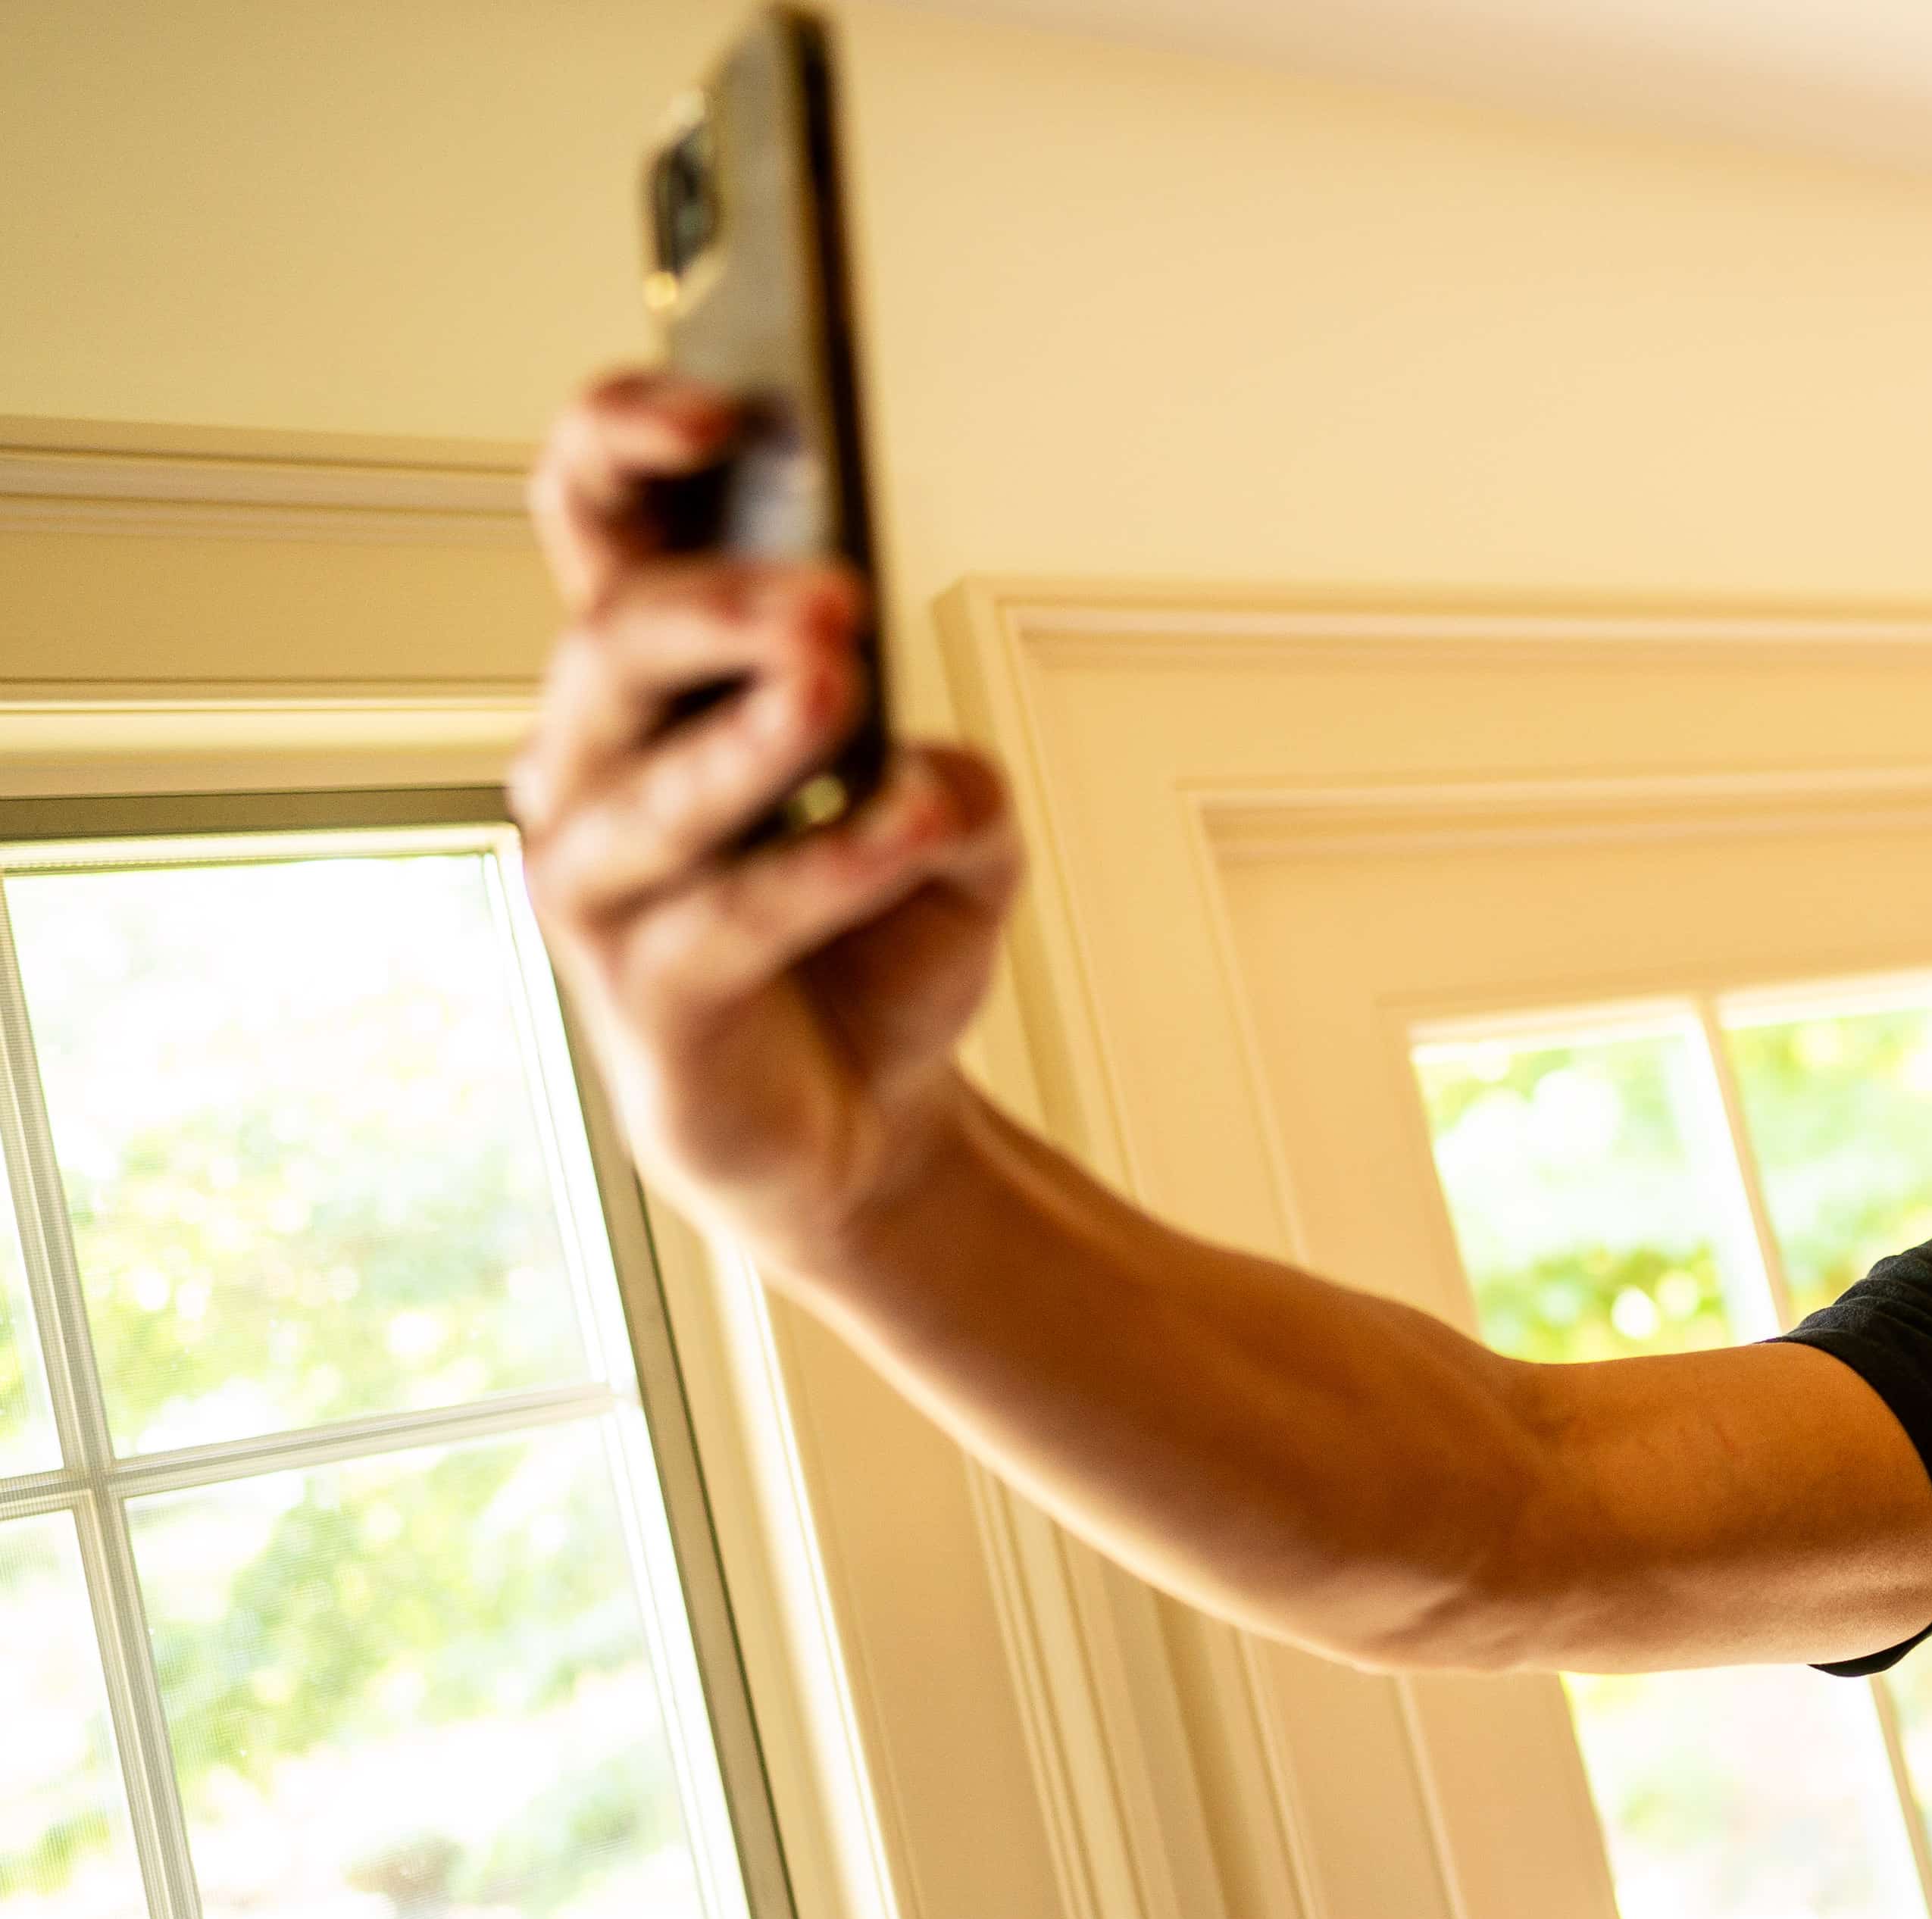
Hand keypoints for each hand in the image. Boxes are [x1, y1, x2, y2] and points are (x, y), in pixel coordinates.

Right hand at [512, 371, 1023, 1269]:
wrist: (867, 1122)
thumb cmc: (880, 939)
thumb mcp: (957, 834)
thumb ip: (958, 778)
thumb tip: (928, 764)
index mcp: (651, 684)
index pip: (596, 525)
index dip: (625, 446)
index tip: (716, 404)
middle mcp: (593, 767)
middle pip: (614, 643)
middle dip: (717, 602)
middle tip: (828, 588)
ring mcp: (601, 886)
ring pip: (656, 786)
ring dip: (752, 730)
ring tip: (838, 676)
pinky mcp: (645, 996)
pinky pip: (724, 916)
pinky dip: (819, 866)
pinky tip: (903, 825)